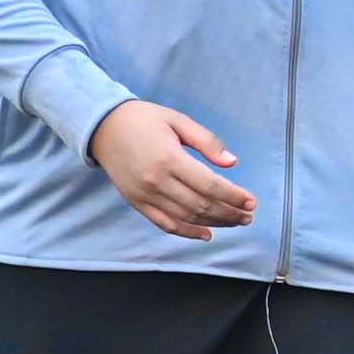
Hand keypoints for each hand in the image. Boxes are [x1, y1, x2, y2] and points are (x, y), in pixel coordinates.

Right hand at [87, 100, 255, 238]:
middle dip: (229, 213)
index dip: (234, 196)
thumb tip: (232, 163)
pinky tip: (206, 234)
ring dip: (214, 223)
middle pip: (201, 206)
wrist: (102, 127)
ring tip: (235, 222)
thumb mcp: (178, 120)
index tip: (251, 202)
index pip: (210, 185)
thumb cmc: (143, 119)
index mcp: (170, 158)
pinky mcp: (137, 202)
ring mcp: (145, 195)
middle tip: (248, 216)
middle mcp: (157, 181)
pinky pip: (165, 224)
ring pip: (186, 218)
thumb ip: (206, 141)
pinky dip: (187, 232)